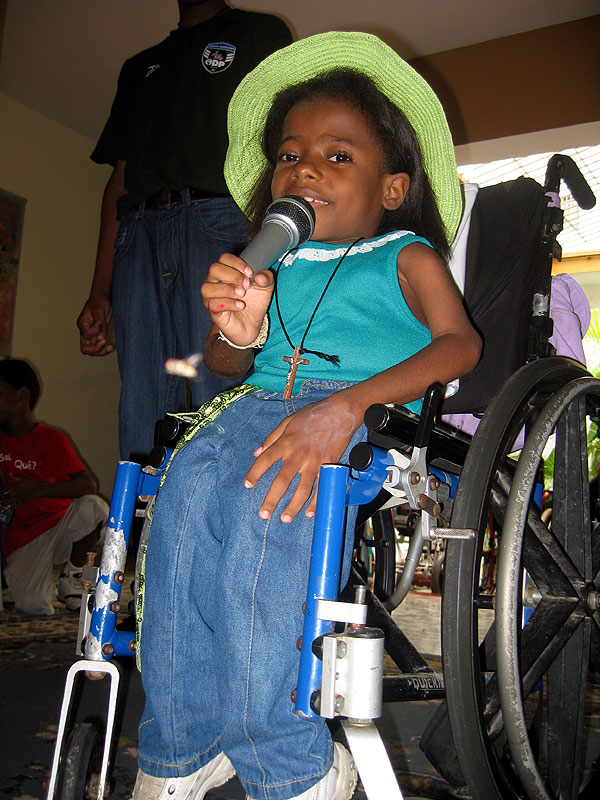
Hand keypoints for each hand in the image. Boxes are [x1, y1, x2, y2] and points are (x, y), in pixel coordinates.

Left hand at [0, 476, 40, 507]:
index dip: (1, 491)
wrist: (38, 489)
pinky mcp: (23, 501)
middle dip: (1, 497)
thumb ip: (15, 476)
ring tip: (0, 505)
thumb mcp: (23, 478)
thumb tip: (9, 473)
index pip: (6, 488)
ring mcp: (20, 497)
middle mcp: (17, 492)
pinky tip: (9, 510)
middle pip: (7, 495)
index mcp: (16, 486)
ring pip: (10, 501)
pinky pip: (17, 506)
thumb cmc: (31, 483)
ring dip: (4, 503)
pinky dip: (12, 508)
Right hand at [77, 293, 113, 355]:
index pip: (86, 335)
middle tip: (105, 342)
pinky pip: (99, 347)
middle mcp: (85, 331)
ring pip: (92, 351)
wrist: (104, 297)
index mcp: (82, 324)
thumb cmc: (99, 301)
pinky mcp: (99, 335)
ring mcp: (92, 335)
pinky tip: (111, 347)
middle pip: (85, 348)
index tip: (100, 323)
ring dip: (101, 352)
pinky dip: (105, 349)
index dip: (94, 332)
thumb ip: (100, 325)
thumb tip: (101, 337)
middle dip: (96, 349)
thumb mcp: (99, 310)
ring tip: (110, 347)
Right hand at [201, 253, 273, 345]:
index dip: (237, 263)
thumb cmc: (254, 303)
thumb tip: (260, 276)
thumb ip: (266, 278)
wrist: (252, 325)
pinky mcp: (213, 312)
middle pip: (214, 269)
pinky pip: (213, 304)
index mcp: (226, 272)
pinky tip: (240, 305)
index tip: (250, 272)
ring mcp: (211, 297)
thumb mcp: (266, 288)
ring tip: (242, 295)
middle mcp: (214, 282)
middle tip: (247, 285)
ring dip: (227, 290)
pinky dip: (229, 304)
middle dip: (233, 275)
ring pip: (207, 288)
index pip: (224, 258)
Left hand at [243, 395, 360, 522]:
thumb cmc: (312, 415)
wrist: (340, 412)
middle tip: (263, 515)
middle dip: (271, 500)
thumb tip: (257, 452)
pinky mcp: (328, 466)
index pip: (265, 460)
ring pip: (302, 490)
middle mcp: (298, 455)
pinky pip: (321, 488)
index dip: (255, 473)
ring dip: (293, 507)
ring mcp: (314, 462)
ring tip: (285, 519)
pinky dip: (316, 502)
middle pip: (281, 481)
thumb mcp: (288, 421)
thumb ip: (271, 438)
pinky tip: (309, 513)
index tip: (247, 485)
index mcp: (286, 442)